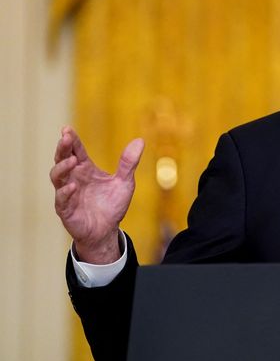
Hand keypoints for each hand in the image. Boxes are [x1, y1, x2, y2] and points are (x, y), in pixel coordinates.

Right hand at [50, 126, 143, 263]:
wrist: (107, 231)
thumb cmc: (112, 205)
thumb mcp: (125, 182)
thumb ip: (129, 163)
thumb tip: (140, 140)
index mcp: (85, 170)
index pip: (75, 151)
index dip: (71, 140)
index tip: (67, 129)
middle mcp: (74, 179)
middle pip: (62, 159)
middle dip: (62, 149)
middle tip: (65, 138)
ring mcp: (67, 194)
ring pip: (57, 177)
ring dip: (63, 168)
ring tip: (73, 161)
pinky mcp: (66, 210)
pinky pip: (62, 200)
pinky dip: (66, 192)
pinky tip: (73, 187)